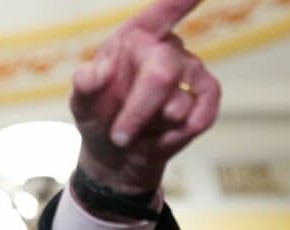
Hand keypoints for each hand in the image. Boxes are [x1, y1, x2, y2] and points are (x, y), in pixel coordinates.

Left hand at [70, 0, 220, 195]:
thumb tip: (100, 70)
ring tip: (136, 133)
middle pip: (162, 73)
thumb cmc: (100, 117)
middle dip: (139, 111)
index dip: (176, 3)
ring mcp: (189, 69)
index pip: (157, 16)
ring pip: (178, 103)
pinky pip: (201, 115)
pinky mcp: (206, 94)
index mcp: (132, 39)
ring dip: (152, 128)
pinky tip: (161, 139)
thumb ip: (86, 85)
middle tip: (119, 135)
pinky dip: (177, 136)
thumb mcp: (82, 104)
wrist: (119, 153)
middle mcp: (164, 48)